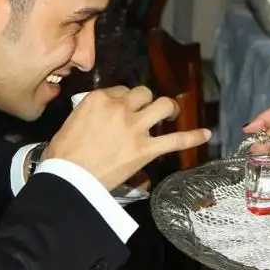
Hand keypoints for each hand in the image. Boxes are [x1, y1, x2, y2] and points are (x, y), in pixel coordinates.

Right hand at [45, 86, 210, 189]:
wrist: (69, 179)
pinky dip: (193, 137)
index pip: (121, 90)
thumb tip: (98, 117)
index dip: (125, 99)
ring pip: (162, 105)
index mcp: (100, 99)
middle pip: (143, 93)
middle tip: (146, 111)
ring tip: (170, 114)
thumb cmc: (63, 155)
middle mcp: (120, 108)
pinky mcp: (146, 149)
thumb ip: (89, 113)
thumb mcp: (71, 122)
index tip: (125, 108)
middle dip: (146, 101)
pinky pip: (176, 140)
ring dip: (168, 109)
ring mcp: (136, 128)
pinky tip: (206, 134)